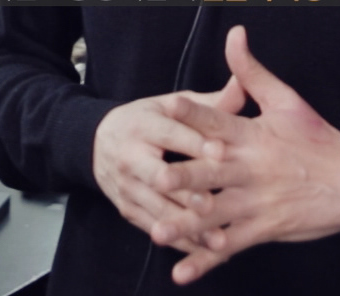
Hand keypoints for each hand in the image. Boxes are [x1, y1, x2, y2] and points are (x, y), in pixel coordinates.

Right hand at [92, 76, 246, 253]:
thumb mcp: (169, 104)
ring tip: (219, 239)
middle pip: (161, 177)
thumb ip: (208, 103)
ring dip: (188, 226)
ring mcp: (127, 187)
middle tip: (215, 204)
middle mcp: (131, 156)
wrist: (97, 142)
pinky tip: (206, 251)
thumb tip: (241, 86)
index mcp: (143, 124)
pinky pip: (155, 227)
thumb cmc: (146, 121)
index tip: (221, 152)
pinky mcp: (127, 209)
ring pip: (159, 209)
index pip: (171, 133)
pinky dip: (180, 241)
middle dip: (189, 193)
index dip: (196, 143)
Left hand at [149, 25, 339, 284]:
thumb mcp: (286, 100)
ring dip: (186, 225)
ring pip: (216, 214)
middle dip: (184, 176)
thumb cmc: (318, 138)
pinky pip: (230, 247)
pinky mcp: (264, 229)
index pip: (219, 120)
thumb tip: (234, 33)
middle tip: (155, 177)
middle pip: (213, 172)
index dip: (193, 113)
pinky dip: (205, 262)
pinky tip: (181, 273)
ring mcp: (258, 202)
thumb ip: (251, 71)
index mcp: (253, 134)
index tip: (166, 107)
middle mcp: (252, 169)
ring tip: (158, 231)